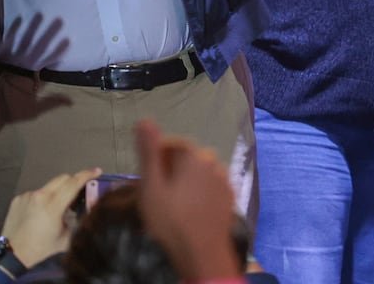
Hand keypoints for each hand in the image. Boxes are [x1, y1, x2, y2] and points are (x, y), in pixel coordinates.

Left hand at [2, 168, 100, 268]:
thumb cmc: (41, 249)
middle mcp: (40, 196)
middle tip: (78, 194)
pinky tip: (39, 214)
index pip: (73, 183)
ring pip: (49, 186)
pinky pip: (35, 193)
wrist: (12, 255)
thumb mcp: (66, 239)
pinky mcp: (18, 198)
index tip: (97, 171)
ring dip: (56, 192)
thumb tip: (87, 208)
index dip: (87, 175)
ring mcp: (27, 195)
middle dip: (73, 182)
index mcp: (53, 206)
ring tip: (56, 209)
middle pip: (63, 178)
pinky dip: (42, 199)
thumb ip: (78, 221)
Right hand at [135, 119, 240, 281]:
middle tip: (158, 193)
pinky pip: (209, 185)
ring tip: (173, 202)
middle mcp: (212, 160)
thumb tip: (144, 120)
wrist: (203, 254)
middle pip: (185, 157)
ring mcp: (223, 179)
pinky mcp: (229, 196)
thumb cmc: (172, 221)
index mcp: (192, 154)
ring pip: (198, 171)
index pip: (169, 144)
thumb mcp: (152, 187)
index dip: (155, 159)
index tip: (146, 179)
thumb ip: (149, 152)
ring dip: (186, 180)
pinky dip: (199, 191)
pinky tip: (190, 208)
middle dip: (170, 169)